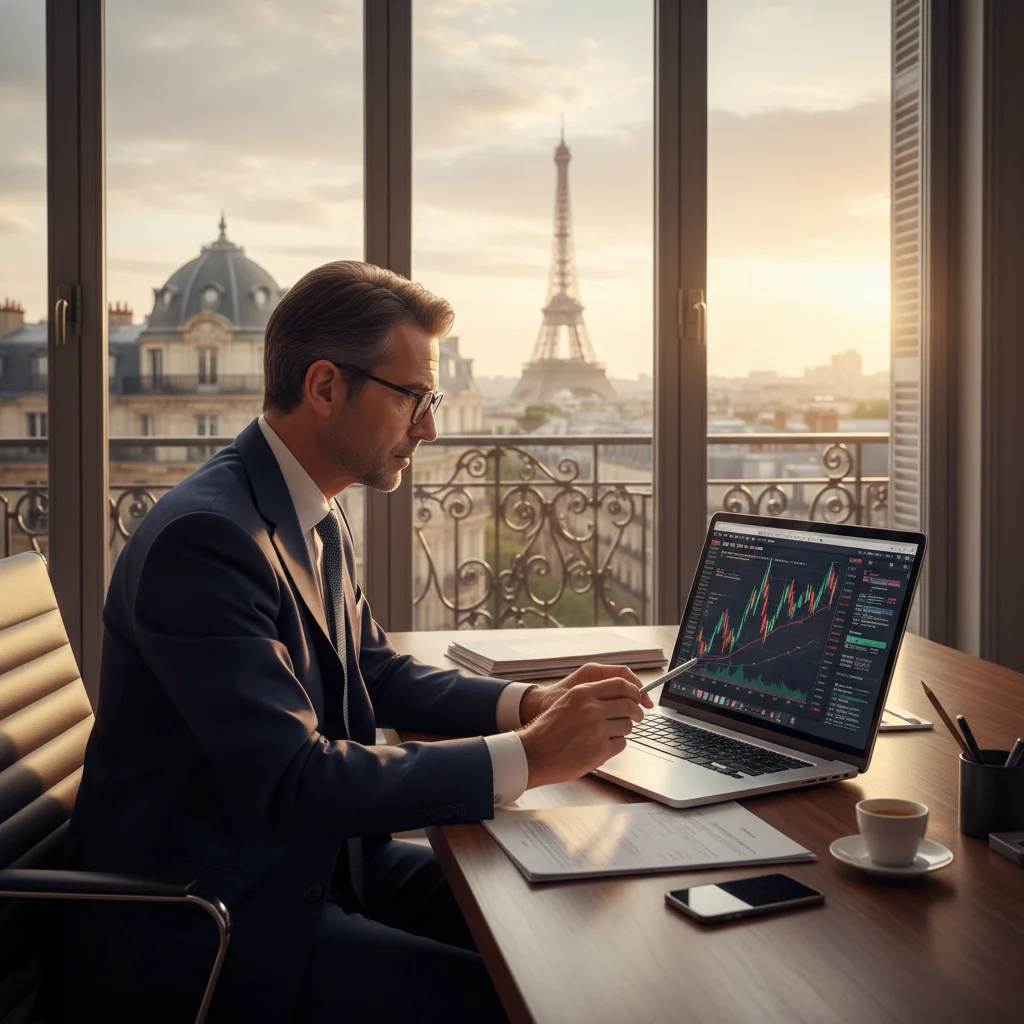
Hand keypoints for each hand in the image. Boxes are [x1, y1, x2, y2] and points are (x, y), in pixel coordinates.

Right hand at [518, 671, 650, 788]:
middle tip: (637, 716)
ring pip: (627, 725)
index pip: (620, 683)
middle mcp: (592, 708)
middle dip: (637, 711)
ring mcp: (597, 729)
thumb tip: (620, 696)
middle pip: (629, 704)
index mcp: (583, 692)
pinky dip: (616, 745)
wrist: (535, 753)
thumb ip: (591, 696)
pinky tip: (602, 745)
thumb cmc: (548, 730)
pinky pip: (621, 743)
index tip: (637, 696)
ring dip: (623, 729)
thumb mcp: (567, 701)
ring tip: (610, 733)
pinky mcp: (600, 749)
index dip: (634, 690)